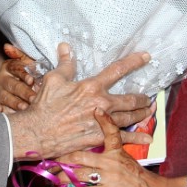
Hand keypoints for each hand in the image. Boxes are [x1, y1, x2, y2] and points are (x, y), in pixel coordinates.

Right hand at [0, 44, 37, 111]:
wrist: (8, 89)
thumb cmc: (22, 76)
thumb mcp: (24, 63)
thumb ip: (20, 55)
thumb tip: (6, 46)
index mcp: (8, 66)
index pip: (15, 68)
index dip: (23, 74)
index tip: (31, 80)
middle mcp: (0, 78)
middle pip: (12, 84)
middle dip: (23, 92)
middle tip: (33, 98)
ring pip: (4, 96)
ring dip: (14, 102)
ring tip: (24, 107)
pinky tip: (1, 110)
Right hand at [8, 44, 152, 160]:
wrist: (37, 132)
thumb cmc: (44, 105)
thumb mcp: (54, 79)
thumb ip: (65, 64)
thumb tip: (66, 46)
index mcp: (92, 87)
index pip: (118, 70)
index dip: (134, 62)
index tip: (146, 57)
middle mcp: (101, 103)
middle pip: (130, 100)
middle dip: (142, 99)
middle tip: (148, 98)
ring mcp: (102, 122)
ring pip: (130, 118)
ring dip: (142, 115)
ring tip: (148, 113)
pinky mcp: (99, 138)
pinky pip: (122, 138)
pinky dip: (136, 139)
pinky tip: (147, 139)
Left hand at [60, 109, 184, 186]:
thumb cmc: (140, 178)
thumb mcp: (128, 160)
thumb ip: (112, 153)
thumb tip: (97, 150)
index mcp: (117, 150)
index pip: (109, 130)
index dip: (102, 119)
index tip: (92, 109)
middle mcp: (112, 160)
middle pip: (81, 154)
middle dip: (63, 157)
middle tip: (49, 158)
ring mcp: (111, 176)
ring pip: (79, 173)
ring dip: (63, 177)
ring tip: (52, 178)